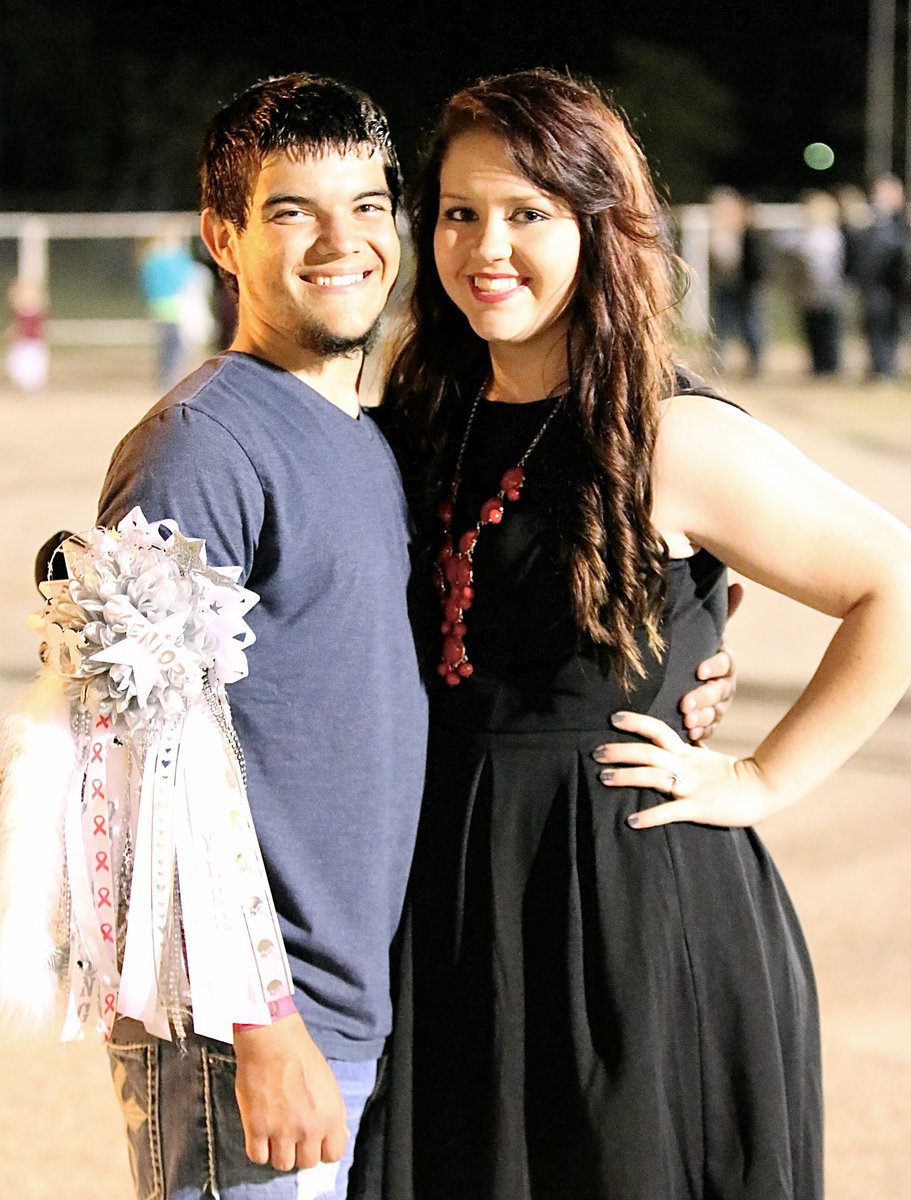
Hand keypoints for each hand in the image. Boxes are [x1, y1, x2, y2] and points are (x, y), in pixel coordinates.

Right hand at [234, 1014, 348, 1171]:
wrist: (273, 1041)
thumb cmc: (302, 1057)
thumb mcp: (329, 1085)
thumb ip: (333, 1114)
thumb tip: (339, 1136)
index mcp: (331, 1117)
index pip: (333, 1155)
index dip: (323, 1148)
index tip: (315, 1141)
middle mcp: (309, 1128)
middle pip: (307, 1163)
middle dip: (301, 1150)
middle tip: (293, 1133)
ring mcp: (282, 1131)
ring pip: (283, 1165)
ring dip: (279, 1151)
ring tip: (276, 1133)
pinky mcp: (257, 1128)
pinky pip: (258, 1157)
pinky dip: (259, 1149)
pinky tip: (261, 1132)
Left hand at [593, 710, 782, 828]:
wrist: (761, 789)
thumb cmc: (730, 774)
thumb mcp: (704, 757)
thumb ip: (684, 750)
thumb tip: (663, 741)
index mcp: (686, 752)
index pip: (658, 729)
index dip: (635, 722)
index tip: (613, 718)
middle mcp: (686, 765)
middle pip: (647, 752)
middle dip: (619, 751)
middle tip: (595, 753)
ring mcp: (691, 786)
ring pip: (653, 776)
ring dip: (626, 776)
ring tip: (603, 778)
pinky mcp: (697, 808)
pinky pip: (669, 811)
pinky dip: (649, 816)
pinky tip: (630, 821)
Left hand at [679, 581, 743, 741]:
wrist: (685, 681)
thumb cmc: (696, 653)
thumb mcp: (705, 634)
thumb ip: (722, 613)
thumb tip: (742, 583)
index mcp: (724, 661)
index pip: (724, 663)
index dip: (713, 666)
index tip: (698, 670)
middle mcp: (725, 684)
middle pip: (719, 692)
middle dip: (703, 698)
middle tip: (685, 704)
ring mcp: (719, 706)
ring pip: (715, 713)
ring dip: (702, 718)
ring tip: (686, 722)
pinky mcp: (710, 724)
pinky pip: (709, 730)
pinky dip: (700, 733)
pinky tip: (690, 736)